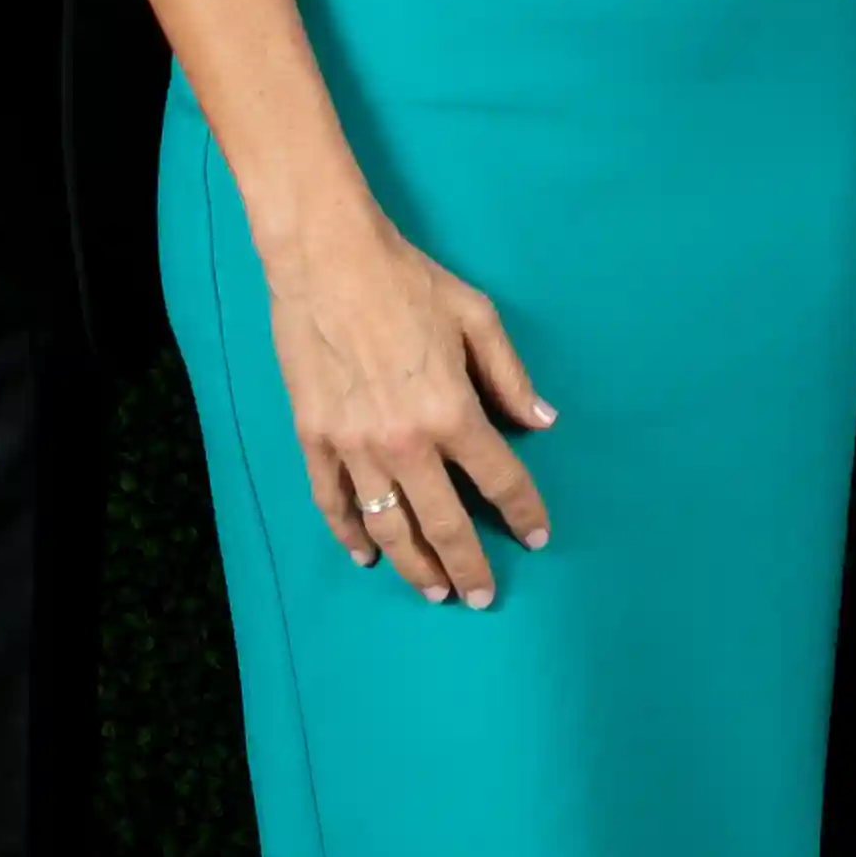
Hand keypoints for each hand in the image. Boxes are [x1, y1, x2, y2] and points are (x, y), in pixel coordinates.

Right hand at [266, 205, 551, 607]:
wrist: (327, 260)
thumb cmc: (408, 281)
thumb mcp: (478, 317)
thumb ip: (509, 377)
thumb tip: (541, 421)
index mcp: (452, 412)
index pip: (500, 479)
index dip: (524, 513)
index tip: (537, 536)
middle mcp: (405, 443)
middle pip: (445, 524)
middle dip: (469, 567)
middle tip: (482, 596)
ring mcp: (354, 447)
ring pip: (388, 528)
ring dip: (414, 567)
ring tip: (434, 590)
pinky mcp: (314, 440)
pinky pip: (335, 503)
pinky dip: (350, 536)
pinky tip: (367, 556)